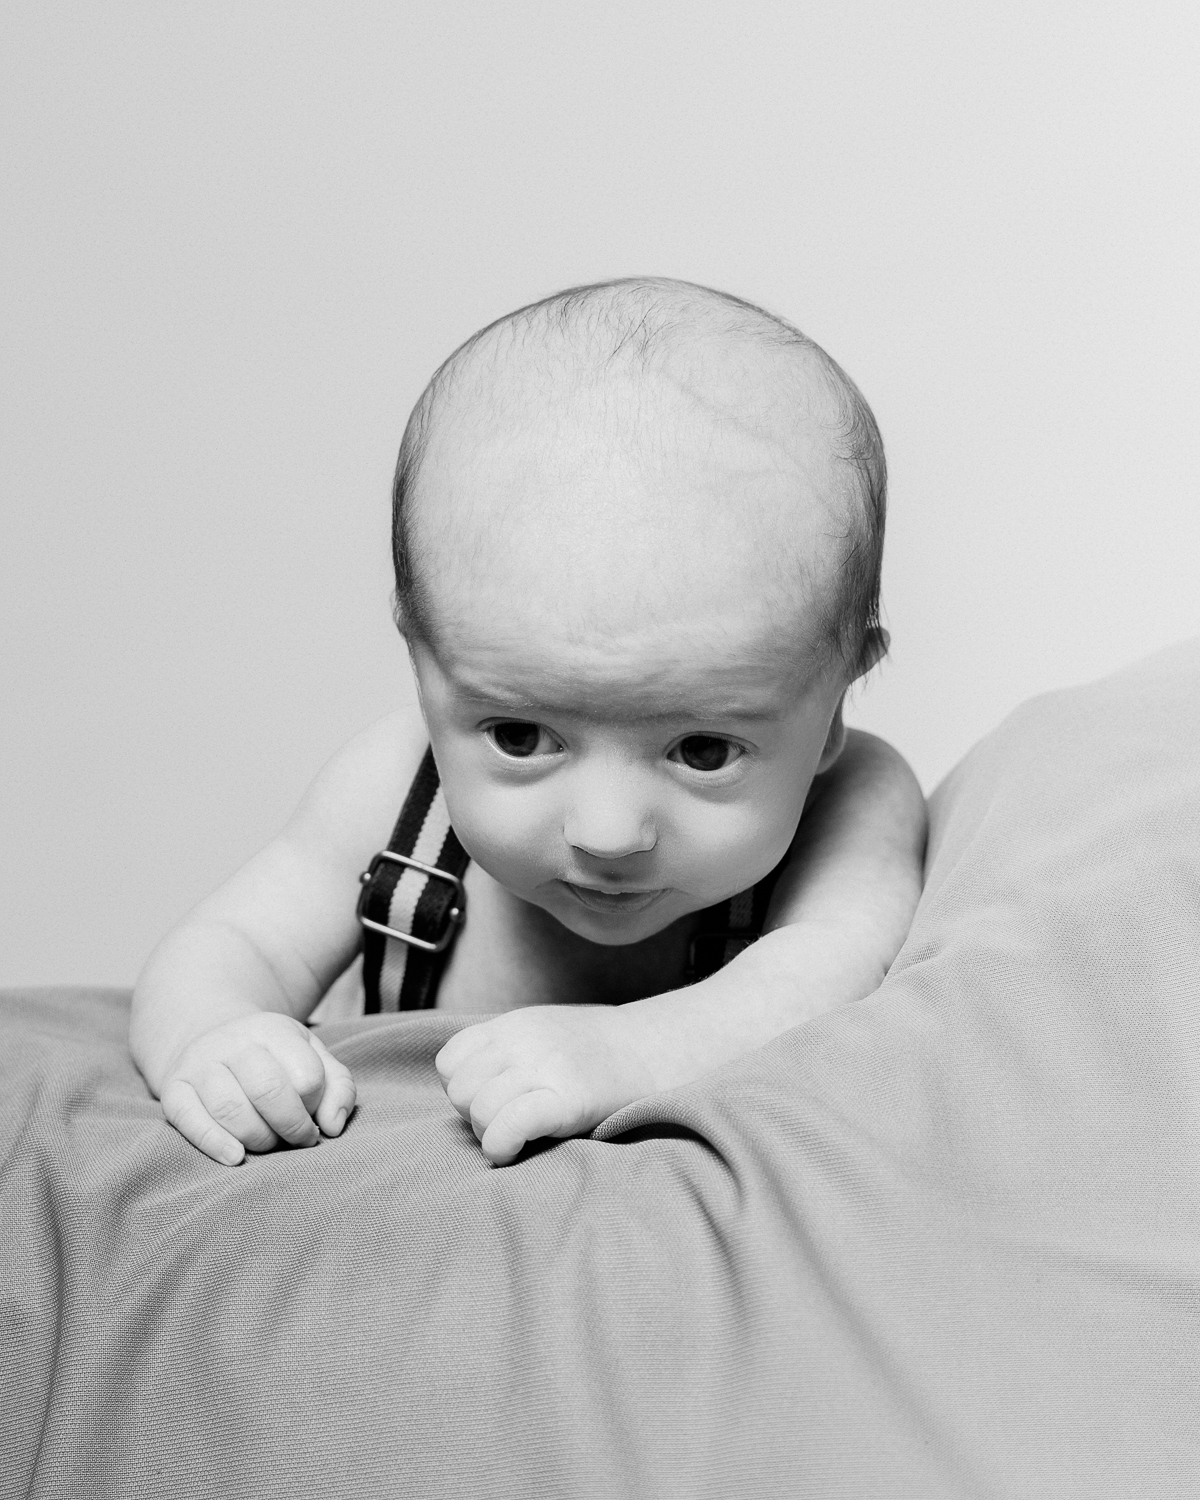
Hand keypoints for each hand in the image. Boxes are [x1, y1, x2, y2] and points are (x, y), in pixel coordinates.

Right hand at [158, 1013, 356, 1165]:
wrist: (211, 1040)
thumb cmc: (273, 1060)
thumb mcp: (311, 1058)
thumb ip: (338, 1088)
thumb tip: (332, 1127)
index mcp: (273, 1029)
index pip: (306, 1075)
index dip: (315, 1107)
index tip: (314, 1118)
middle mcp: (233, 1042)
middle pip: (268, 1090)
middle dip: (291, 1126)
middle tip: (297, 1140)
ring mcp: (199, 1064)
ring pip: (230, 1109)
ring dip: (258, 1139)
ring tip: (269, 1143)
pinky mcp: (173, 1090)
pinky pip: (189, 1120)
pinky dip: (213, 1143)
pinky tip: (235, 1157)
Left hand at [435, 1005, 658, 1165]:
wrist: (655, 1049)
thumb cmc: (597, 1052)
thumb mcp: (543, 1031)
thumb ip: (504, 1050)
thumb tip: (465, 1089)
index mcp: (513, 1025)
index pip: (449, 1062)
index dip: (463, 1089)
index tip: (492, 1099)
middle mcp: (523, 1042)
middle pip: (460, 1091)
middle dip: (475, 1115)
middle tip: (508, 1121)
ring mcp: (544, 1068)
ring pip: (479, 1110)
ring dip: (491, 1134)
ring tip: (519, 1135)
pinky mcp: (566, 1099)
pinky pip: (508, 1126)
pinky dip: (501, 1147)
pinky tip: (514, 1152)